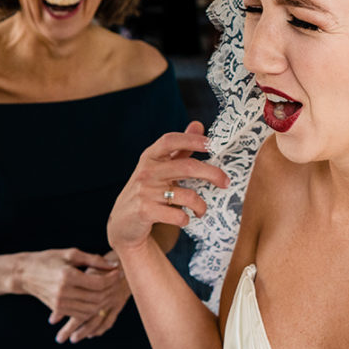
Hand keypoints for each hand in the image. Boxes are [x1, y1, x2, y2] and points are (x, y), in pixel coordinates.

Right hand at [17, 247, 121, 322]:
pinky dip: (93, 309)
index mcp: (67, 276)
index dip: (112, 278)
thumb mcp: (71, 254)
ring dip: (104, 301)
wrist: (25, 274)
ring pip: (91, 309)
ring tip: (110, 289)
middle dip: (111, 290)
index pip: (98, 282)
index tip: (119, 271)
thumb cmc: (49, 259)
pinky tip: (98, 298)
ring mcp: (60, 303)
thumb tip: (114, 265)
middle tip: (118, 281)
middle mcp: (63, 292)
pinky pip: (81, 314)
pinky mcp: (58, 309)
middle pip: (96, 297)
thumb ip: (94, 260)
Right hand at [107, 121, 227, 254]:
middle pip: (188, 167)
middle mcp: (147, 171)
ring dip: (201, 205)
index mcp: (151, 157)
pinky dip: (186, 219)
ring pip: (187, 195)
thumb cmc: (147, 191)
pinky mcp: (145, 212)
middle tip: (226, 182)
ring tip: (201, 210)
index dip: (192, 140)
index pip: (170, 141)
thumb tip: (198, 125)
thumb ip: (180, 149)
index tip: (212, 144)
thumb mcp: (160, 168)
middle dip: (213, 174)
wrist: (123, 223)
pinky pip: (178, 215)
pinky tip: (184, 219)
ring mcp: (145, 191)